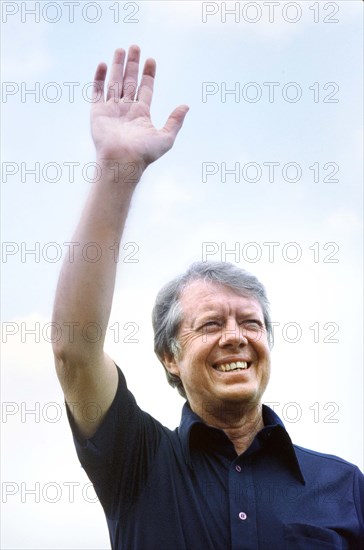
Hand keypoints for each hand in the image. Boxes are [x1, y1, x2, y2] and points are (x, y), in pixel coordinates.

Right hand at [91, 45, 188, 170]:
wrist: (122, 160)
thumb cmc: (144, 153)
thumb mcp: (166, 137)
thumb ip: (175, 121)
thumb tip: (186, 106)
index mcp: (141, 114)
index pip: (145, 89)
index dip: (148, 74)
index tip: (151, 60)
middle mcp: (126, 110)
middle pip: (129, 81)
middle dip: (132, 64)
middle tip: (135, 47)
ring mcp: (111, 110)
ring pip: (114, 82)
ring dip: (117, 65)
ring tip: (120, 49)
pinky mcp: (97, 112)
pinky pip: (97, 91)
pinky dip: (99, 78)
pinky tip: (104, 64)